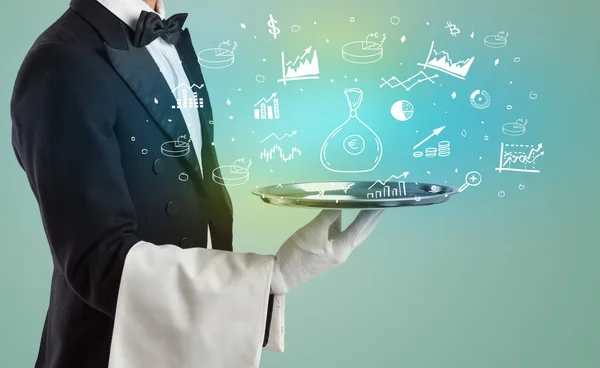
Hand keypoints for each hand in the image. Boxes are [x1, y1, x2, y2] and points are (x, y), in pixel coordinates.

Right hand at [270, 209, 384, 294]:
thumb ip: (328, 215)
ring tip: (369, 202)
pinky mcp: (325, 247)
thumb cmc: (297, 254)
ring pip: (352, 230)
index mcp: (343, 248)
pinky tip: (345, 209)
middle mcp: (343, 250)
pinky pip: (339, 230)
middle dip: (372, 216)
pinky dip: (345, 219)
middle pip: (362, 231)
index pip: (362, 227)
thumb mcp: (313, 231)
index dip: (373, 212)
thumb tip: (340, 200)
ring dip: (360, 217)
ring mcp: (334, 249)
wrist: (281, 274)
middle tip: (383, 200)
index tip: (384, 200)